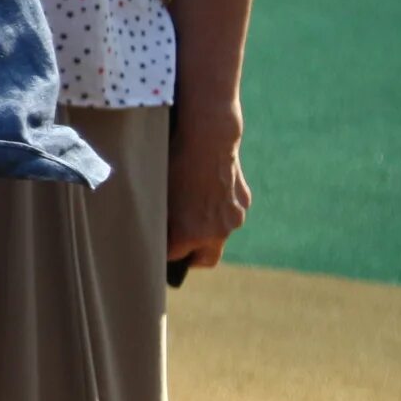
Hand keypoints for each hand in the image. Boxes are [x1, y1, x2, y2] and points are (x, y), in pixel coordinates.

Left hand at [166, 109, 249, 269]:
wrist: (208, 140)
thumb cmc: (174, 165)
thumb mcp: (160, 194)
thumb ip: (161, 219)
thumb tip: (155, 230)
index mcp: (191, 234)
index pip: (174, 256)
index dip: (164, 250)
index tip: (157, 245)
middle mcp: (217, 233)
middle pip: (205, 259)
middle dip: (191, 256)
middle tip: (179, 246)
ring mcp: (234, 219)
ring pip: (220, 235)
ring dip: (207, 231)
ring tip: (193, 211)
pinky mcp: (244, 203)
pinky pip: (230, 214)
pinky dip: (220, 210)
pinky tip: (208, 192)